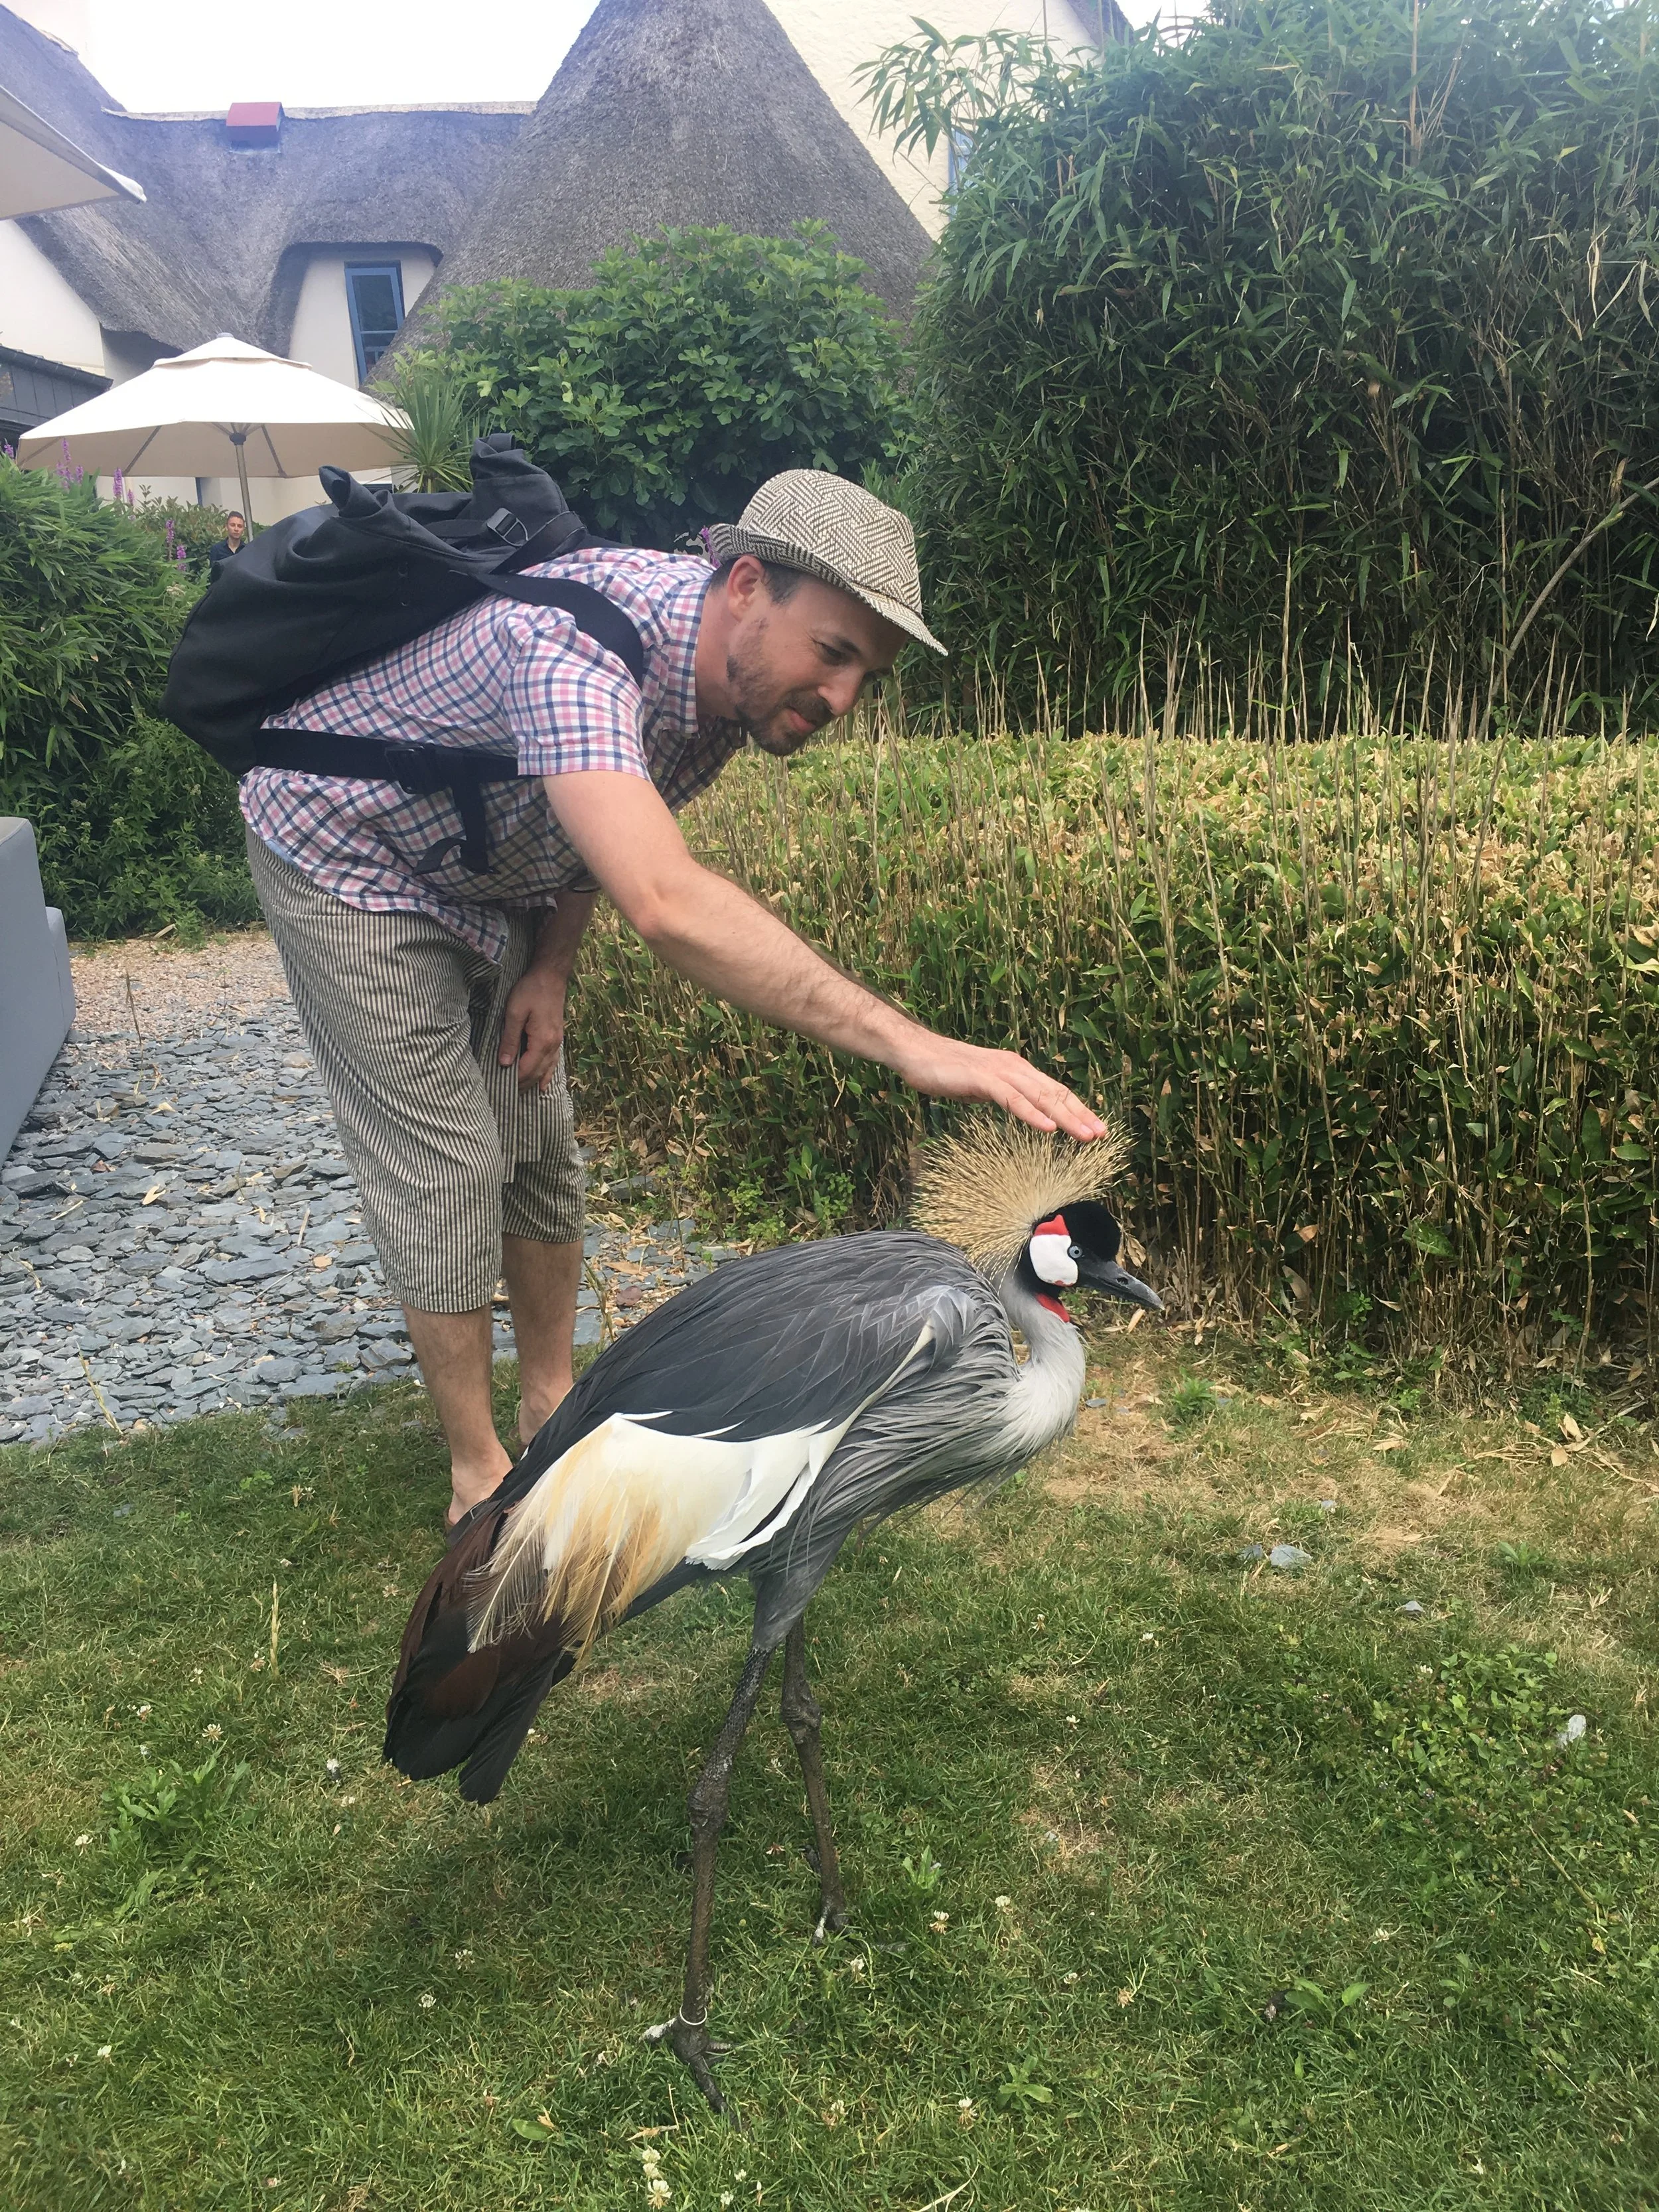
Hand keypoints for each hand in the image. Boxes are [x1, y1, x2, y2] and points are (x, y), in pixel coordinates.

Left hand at [498, 964, 568, 1092]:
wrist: (550, 975)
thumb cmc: (530, 990)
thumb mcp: (514, 1012)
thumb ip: (510, 1039)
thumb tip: (504, 1063)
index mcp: (542, 1042)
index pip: (526, 1070)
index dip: (513, 1081)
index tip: (499, 1088)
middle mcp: (553, 1046)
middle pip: (537, 1074)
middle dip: (523, 1086)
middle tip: (506, 1096)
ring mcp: (557, 1042)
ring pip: (546, 1070)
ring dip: (534, 1083)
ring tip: (521, 1093)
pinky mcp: (557, 1037)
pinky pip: (553, 1062)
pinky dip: (547, 1075)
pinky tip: (543, 1084)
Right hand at [891, 1035, 1105, 1141]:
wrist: (917, 1052)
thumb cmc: (946, 1071)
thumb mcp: (982, 1086)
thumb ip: (1003, 1094)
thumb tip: (1017, 1107)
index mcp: (1017, 1069)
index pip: (1054, 1092)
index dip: (1077, 1109)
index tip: (1096, 1127)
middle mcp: (1015, 1067)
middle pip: (1055, 1094)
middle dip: (1081, 1115)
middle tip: (1102, 1134)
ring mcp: (1000, 1072)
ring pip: (1041, 1097)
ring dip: (1066, 1118)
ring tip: (1086, 1136)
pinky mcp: (983, 1080)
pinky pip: (1013, 1099)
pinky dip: (1032, 1114)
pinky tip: (1048, 1127)